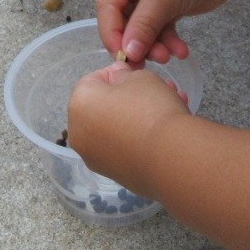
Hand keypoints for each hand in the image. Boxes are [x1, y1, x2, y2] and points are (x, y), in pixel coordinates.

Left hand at [67, 62, 188, 194]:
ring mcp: (94, 158)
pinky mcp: (113, 175)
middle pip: (105, 107)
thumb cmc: (150, 108)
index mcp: (79, 105)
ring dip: (139, 117)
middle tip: (157, 91)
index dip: (116, 74)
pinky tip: (164, 132)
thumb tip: (117, 79)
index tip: (137, 75)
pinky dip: (139, 138)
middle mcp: (79, 134)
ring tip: (170, 108)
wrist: (170, 158)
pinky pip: (123, 148)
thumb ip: (123, 75)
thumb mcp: (140, 77)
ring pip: (116, 128)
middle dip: (131, 97)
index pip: (92, 81)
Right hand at [96, 0, 240, 63]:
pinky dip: (168, 40)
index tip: (123, 58)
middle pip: (122, 20)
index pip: (107, 6)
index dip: (112, 34)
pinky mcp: (165, 4)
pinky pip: (160, 27)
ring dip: (154, 45)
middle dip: (136, 42)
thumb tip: (128, 54)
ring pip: (142, 28)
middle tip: (144, 64)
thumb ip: (144, 25)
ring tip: (169, 56)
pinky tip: (181, 51)